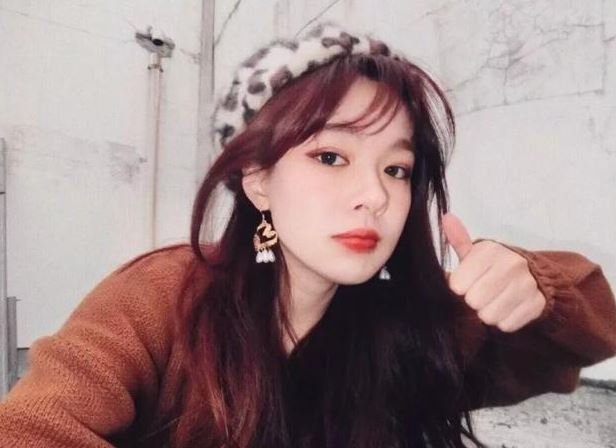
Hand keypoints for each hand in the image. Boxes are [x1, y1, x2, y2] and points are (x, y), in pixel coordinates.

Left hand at [443, 212, 546, 331]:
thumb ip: (458, 239)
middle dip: (473, 301)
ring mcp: (527, 284)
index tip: (467, 281)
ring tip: (494, 299)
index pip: (457, 285)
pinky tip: (508, 307)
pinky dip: (504, 320)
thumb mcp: (474, 252)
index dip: (459, 286)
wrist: (531, 274)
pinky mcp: (536, 304)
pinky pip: (507, 325)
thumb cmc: (492, 265)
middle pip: (473, 301)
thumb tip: (446, 217)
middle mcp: (511, 264)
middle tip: (481, 292)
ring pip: (489, 316)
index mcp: (490, 250)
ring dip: (488, 312)